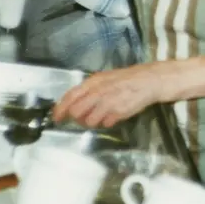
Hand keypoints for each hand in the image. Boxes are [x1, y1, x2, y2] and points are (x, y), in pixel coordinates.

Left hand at [53, 63, 167, 129]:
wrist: (148, 81)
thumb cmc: (125, 80)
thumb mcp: (104, 79)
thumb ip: (89, 90)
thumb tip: (74, 103)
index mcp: (93, 82)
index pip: (70, 96)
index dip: (60, 109)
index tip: (56, 118)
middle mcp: (98, 92)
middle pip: (76, 111)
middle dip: (76, 118)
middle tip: (81, 119)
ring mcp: (108, 103)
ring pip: (89, 121)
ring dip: (92, 122)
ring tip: (100, 117)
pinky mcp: (119, 112)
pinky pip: (105, 124)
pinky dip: (106, 123)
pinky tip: (112, 117)